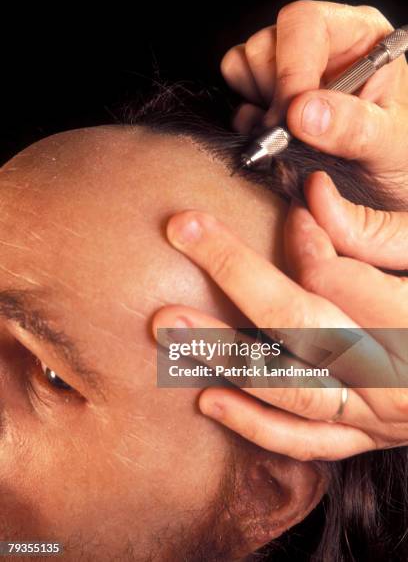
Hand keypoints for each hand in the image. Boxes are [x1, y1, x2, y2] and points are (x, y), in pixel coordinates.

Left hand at [152, 183, 407, 460]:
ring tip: (169, 325)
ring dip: (226, 354)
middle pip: (301, 324)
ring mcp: (378, 419)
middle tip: (184, 230)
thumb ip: (381, 234)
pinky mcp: (367, 438)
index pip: (339, 280)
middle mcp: (396, 381)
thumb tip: (312, 201)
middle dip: (237, 273)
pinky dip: (256, 424)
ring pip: (291, 388)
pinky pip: (306, 442)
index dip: (304, 240)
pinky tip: (207, 399)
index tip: (289, 209)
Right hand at [221, 0, 407, 190]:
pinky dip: (248, 118)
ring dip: (261, 106)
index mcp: (360, 35)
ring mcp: (287, 67)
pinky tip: (277, 137)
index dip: (291, 71)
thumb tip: (302, 114)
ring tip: (293, 136)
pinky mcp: (266, 92)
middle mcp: (320, 43)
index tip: (291, 120)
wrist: (380, 187)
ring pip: (243, 64)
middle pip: (266, 43)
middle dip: (273, 94)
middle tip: (291, 136)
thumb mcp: (390, 145)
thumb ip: (354, 128)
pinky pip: (234, 91)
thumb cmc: (396, 158)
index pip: (307, 25)